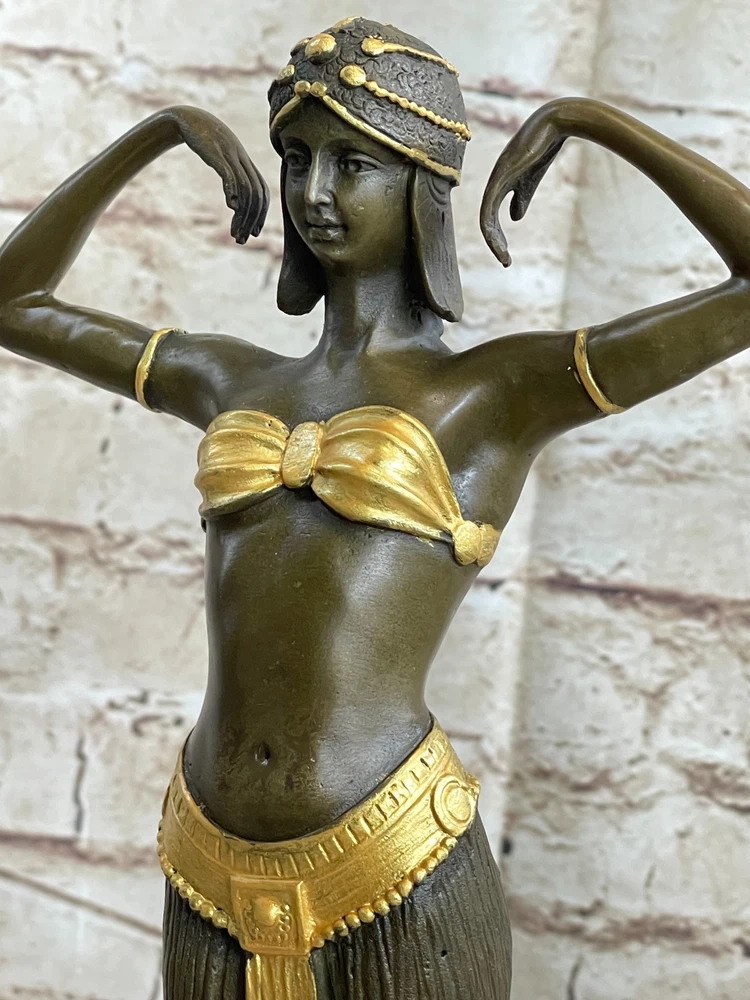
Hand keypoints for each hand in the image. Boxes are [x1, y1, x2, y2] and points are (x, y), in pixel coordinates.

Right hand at [167, 105, 268, 243]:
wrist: (189, 118)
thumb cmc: (206, 141)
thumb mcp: (223, 160)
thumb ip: (232, 178)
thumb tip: (235, 204)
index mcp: (246, 163)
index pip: (263, 192)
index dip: (262, 214)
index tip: (254, 233)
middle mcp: (243, 160)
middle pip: (257, 195)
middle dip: (251, 221)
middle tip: (241, 240)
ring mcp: (232, 156)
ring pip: (246, 191)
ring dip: (242, 216)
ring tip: (234, 233)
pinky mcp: (218, 153)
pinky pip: (231, 175)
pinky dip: (233, 191)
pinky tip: (230, 206)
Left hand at [480, 99, 573, 266]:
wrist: (553, 124)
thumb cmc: (543, 149)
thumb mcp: (530, 181)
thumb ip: (521, 198)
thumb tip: (513, 218)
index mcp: (500, 183)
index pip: (491, 215)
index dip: (497, 236)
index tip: (506, 254)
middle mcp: (494, 182)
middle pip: (487, 220)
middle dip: (495, 243)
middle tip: (505, 262)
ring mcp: (496, 180)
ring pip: (486, 219)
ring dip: (494, 241)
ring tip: (504, 258)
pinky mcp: (500, 178)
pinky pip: (489, 209)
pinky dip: (493, 230)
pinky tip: (498, 242)